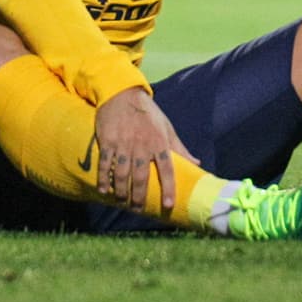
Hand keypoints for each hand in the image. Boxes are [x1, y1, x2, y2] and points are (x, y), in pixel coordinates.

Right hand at [95, 88, 198, 210]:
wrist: (122, 93)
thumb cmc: (147, 112)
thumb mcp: (166, 127)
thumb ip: (180, 148)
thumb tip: (197, 164)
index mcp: (159, 142)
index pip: (167, 169)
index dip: (168, 187)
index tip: (169, 204)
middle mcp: (141, 145)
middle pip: (141, 176)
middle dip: (139, 196)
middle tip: (138, 209)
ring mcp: (123, 144)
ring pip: (122, 174)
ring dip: (122, 191)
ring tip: (122, 202)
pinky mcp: (107, 141)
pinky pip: (105, 164)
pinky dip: (104, 179)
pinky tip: (104, 191)